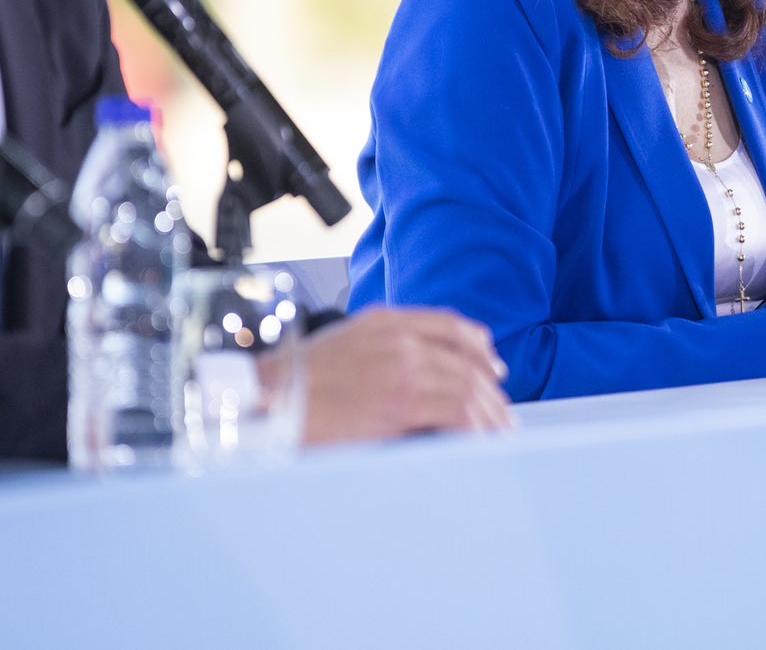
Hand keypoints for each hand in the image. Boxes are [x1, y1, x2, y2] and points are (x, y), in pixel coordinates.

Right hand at [293, 307, 512, 444]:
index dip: (478, 347)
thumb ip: (377, 354)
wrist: (264, 402)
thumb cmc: (292, 387)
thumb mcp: (339, 350)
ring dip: (488, 415)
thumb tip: (408, 382)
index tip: (493, 368)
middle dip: (489, 392)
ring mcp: (403, 366)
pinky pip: (457, 411)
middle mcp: (399, 338)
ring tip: (497, 437)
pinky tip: (478, 443)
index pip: (448, 326)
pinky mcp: (402, 400)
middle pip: (465, 360)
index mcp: (383, 322)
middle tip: (501, 416)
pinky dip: (474, 427)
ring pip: (468, 387)